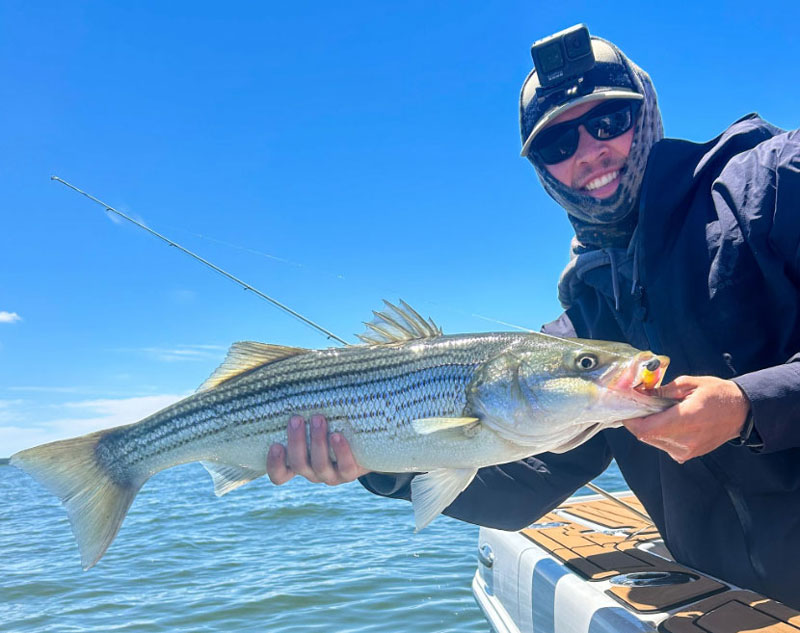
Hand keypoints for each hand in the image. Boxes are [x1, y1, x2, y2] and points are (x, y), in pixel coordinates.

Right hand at [267, 414, 369, 484]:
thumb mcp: (313, 421)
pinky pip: (345, 467)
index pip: (279, 474)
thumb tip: (293, 380)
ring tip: (318, 419)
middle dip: (296, 442)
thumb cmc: (331, 424)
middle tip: (296, 419)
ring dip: (317, 442)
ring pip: (320, 466)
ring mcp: (331, 475)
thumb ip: (302, 410)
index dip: (274, 464)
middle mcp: (312, 472)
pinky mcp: (350, 473)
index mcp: (298, 463)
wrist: (364, 442)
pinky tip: (337, 435)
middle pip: (298, 465)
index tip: (275, 445)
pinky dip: (340, 451)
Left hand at [623, 375, 750, 463]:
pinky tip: (669, 421)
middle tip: (640, 404)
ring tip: (658, 411)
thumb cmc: (718, 394)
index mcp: (685, 420)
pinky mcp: (688, 455)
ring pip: (653, 441)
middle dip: (638, 420)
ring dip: (649, 426)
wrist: (742, 412)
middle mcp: (685, 441)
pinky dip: (660, 433)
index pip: (645, 429)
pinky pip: (664, 444)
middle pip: (646, 435)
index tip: (626, 406)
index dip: (630, 419)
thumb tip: (640, 393)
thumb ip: (662, 391)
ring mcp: (687, 451)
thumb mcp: (689, 384)